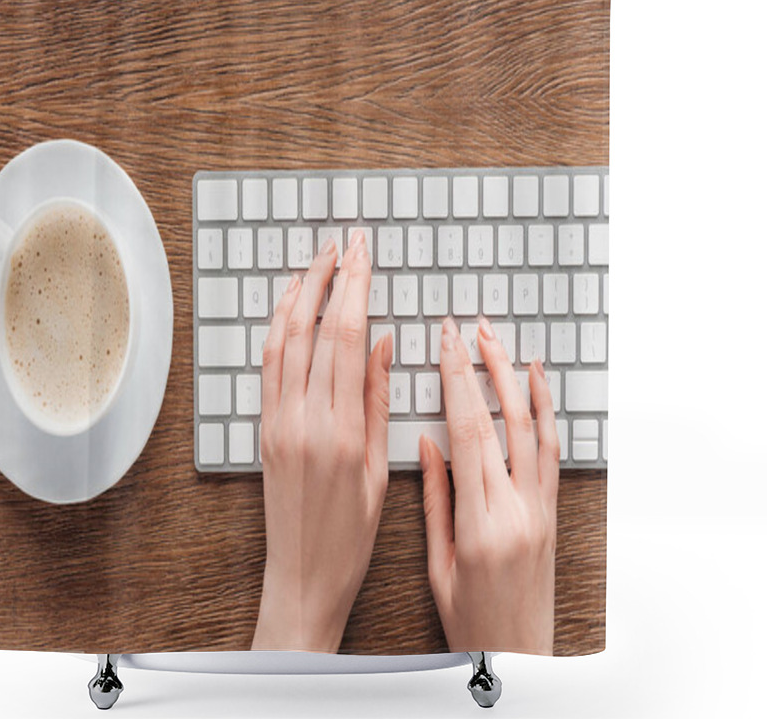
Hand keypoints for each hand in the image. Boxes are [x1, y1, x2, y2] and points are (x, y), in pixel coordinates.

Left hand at [251, 232, 391, 652]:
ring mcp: (276, 422)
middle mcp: (302, 418)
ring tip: (314, 263)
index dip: (354, 286)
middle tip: (343, 242)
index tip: (363, 252)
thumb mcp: (377, 469)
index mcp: (339, 429)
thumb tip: (380, 341)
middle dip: (327, 276)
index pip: (346, 337)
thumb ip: (376, 399)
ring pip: (282, 341)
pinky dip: (277, 330)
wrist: (303, 576)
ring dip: (297, 295)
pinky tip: (288, 310)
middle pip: (313, 328)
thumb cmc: (350, 535)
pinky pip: (267, 367)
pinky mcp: (263, 429)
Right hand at [420, 316, 558, 654]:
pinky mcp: (552, 510)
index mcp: (481, 523)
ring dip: (515, 378)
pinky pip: (552, 450)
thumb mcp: (438, 563)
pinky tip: (536, 381)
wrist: (520, 655)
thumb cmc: (471, 619)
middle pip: (502, 421)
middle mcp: (517, 508)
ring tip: (499, 341)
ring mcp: (541, 507)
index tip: (447, 343)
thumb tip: (430, 440)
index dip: (457, 380)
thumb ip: (437, 497)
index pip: (469, 432)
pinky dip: (545, 410)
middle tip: (470, 327)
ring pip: (533, 428)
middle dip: (483, 366)